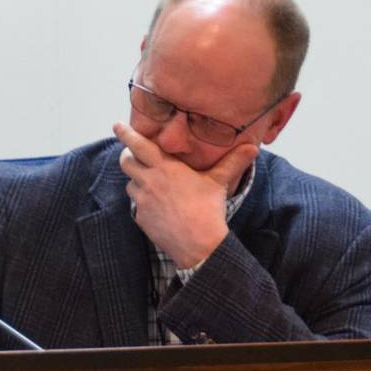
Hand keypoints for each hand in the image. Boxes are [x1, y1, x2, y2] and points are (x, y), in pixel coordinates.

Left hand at [114, 121, 256, 269]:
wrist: (198, 244)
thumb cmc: (208, 210)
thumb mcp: (219, 183)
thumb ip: (232, 162)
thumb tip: (253, 148)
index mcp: (165, 168)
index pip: (138, 144)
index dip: (126, 133)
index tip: (116, 125)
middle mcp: (149, 181)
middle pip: (126, 161)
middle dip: (128, 155)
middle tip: (134, 154)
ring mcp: (142, 200)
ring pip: (130, 183)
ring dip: (136, 180)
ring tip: (152, 182)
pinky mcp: (140, 217)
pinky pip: (136, 204)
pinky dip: (142, 201)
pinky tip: (157, 205)